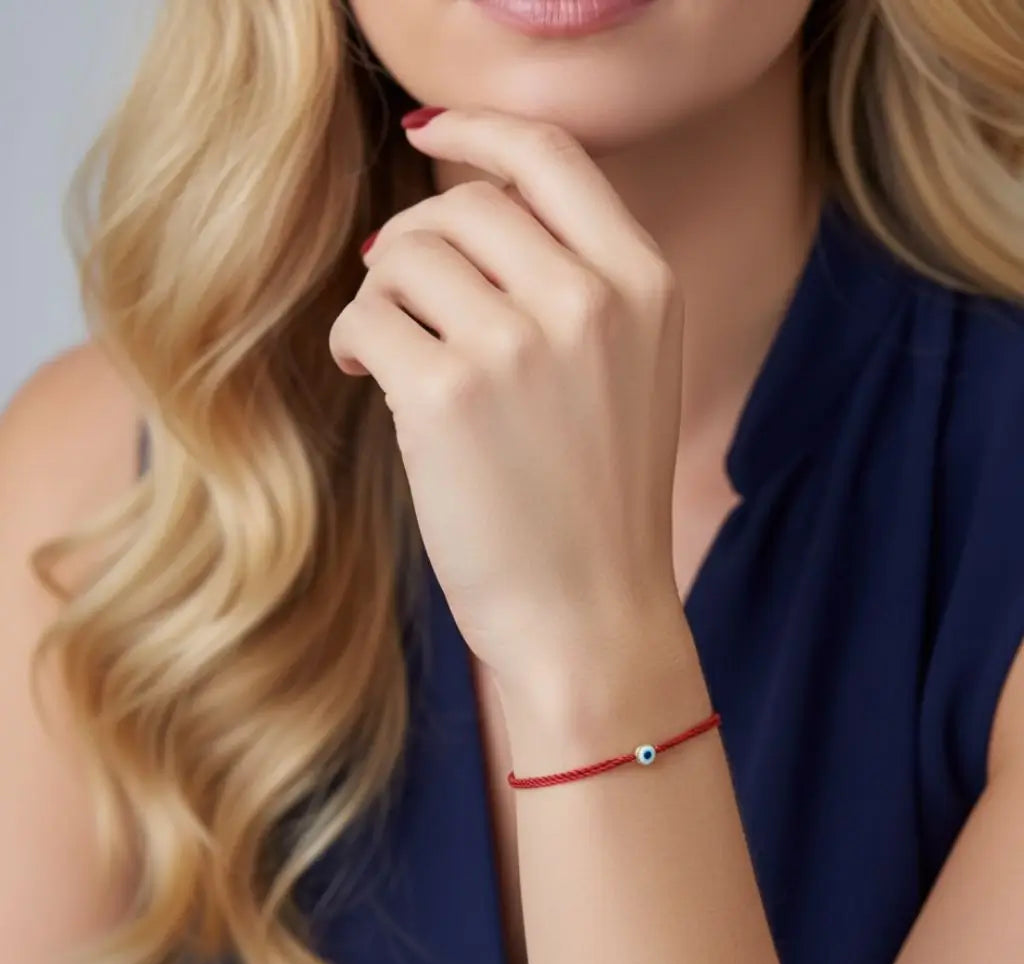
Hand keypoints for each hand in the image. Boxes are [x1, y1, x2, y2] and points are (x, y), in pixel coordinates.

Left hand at [330, 108, 686, 721]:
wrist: (589, 615)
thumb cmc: (598, 501)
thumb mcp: (627, 372)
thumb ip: (572, 282)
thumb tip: (457, 208)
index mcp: (645, 285)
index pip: (553, 156)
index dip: (480, 130)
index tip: (429, 131)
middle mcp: (590, 300)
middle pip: (465, 203)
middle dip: (415, 237)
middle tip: (398, 286)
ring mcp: (520, 345)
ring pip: (407, 255)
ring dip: (381, 293)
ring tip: (386, 347)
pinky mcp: (446, 396)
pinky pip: (368, 317)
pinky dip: (353, 337)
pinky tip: (365, 372)